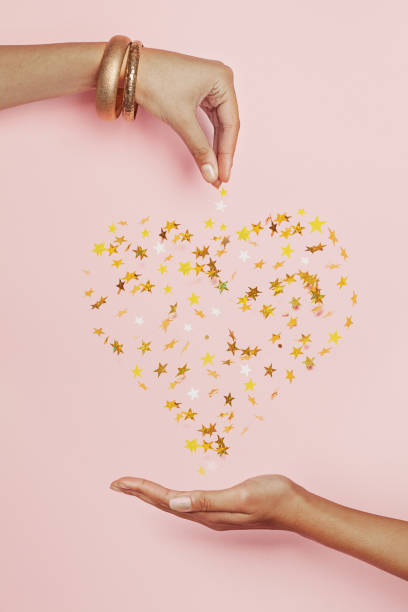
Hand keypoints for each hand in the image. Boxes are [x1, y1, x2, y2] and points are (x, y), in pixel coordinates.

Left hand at [110, 474, 298, 530]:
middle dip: (139, 493)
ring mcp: (213, 514)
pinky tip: (169, 495)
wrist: (296, 506)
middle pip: (164, 504)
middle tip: (116, 483)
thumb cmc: (273, 497)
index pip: (167, 500)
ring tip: (134, 488)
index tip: (120, 481)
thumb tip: (175, 503)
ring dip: (151, 495)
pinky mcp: (221, 508)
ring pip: (173, 504)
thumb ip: (209, 501)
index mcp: (207, 512)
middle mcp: (206, 516)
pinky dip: (169, 496)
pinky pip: (187, 502)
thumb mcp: (242, 495)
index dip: (142, 490)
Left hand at [136, 47, 239, 188]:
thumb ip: (200, 148)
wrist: (128, 68)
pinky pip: (209, 118)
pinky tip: (208, 153)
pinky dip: (207, 136)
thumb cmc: (154, 83)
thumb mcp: (181, 119)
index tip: (224, 176)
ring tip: (215, 170)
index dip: (227, 153)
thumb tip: (211, 175)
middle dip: (221, 152)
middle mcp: (221, 79)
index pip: (230, 124)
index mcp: (223, 79)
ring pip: (218, 123)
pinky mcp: (199, 90)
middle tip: (220, 178)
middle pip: (226, 124)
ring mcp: (210, 84)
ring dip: (215, 146)